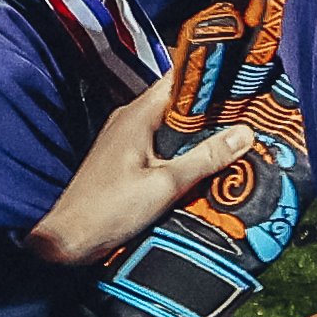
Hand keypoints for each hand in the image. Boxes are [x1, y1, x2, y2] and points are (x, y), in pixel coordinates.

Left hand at [23, 78, 256, 270]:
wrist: (68, 240)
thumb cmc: (110, 209)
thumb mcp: (166, 185)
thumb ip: (205, 158)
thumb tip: (244, 133)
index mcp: (137, 115)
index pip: (177, 79)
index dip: (208, 75)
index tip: (240, 77)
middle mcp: (130, 119)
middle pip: (177, 101)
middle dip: (211, 105)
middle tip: (248, 110)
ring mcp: (125, 138)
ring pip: (170, 124)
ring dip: (198, 129)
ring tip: (235, 133)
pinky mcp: (125, 158)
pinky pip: (161, 143)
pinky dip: (183, 147)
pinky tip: (204, 160)